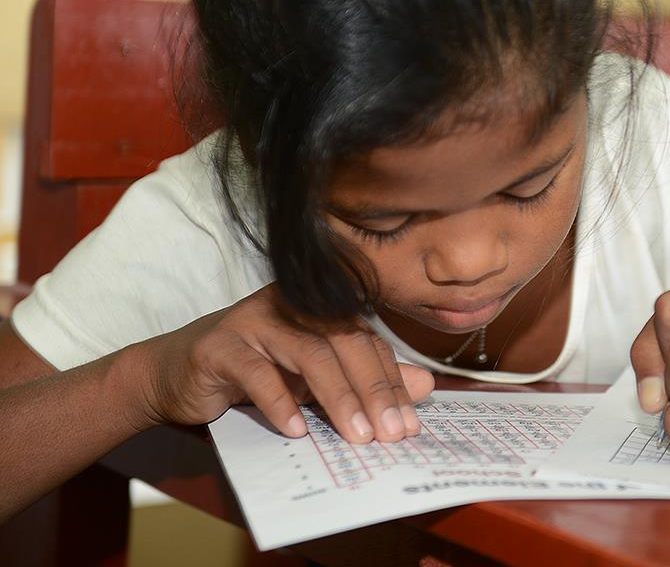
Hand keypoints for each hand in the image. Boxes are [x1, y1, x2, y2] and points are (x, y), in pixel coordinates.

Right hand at [127, 284, 433, 443]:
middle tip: (391, 434)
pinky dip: (280, 402)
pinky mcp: (219, 344)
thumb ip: (366, 379)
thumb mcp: (314, 379)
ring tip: (356, 435)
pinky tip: (297, 430)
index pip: (368, 341)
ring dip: (338, 397)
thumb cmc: (252, 373)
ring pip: (309, 353)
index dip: (392, 382)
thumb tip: (425, 386)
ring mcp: (254, 320)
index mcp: (320, 307)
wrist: (173, 375)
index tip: (409, 425)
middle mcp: (292, 304)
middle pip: (346, 342)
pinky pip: (257, 371)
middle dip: (374, 390)